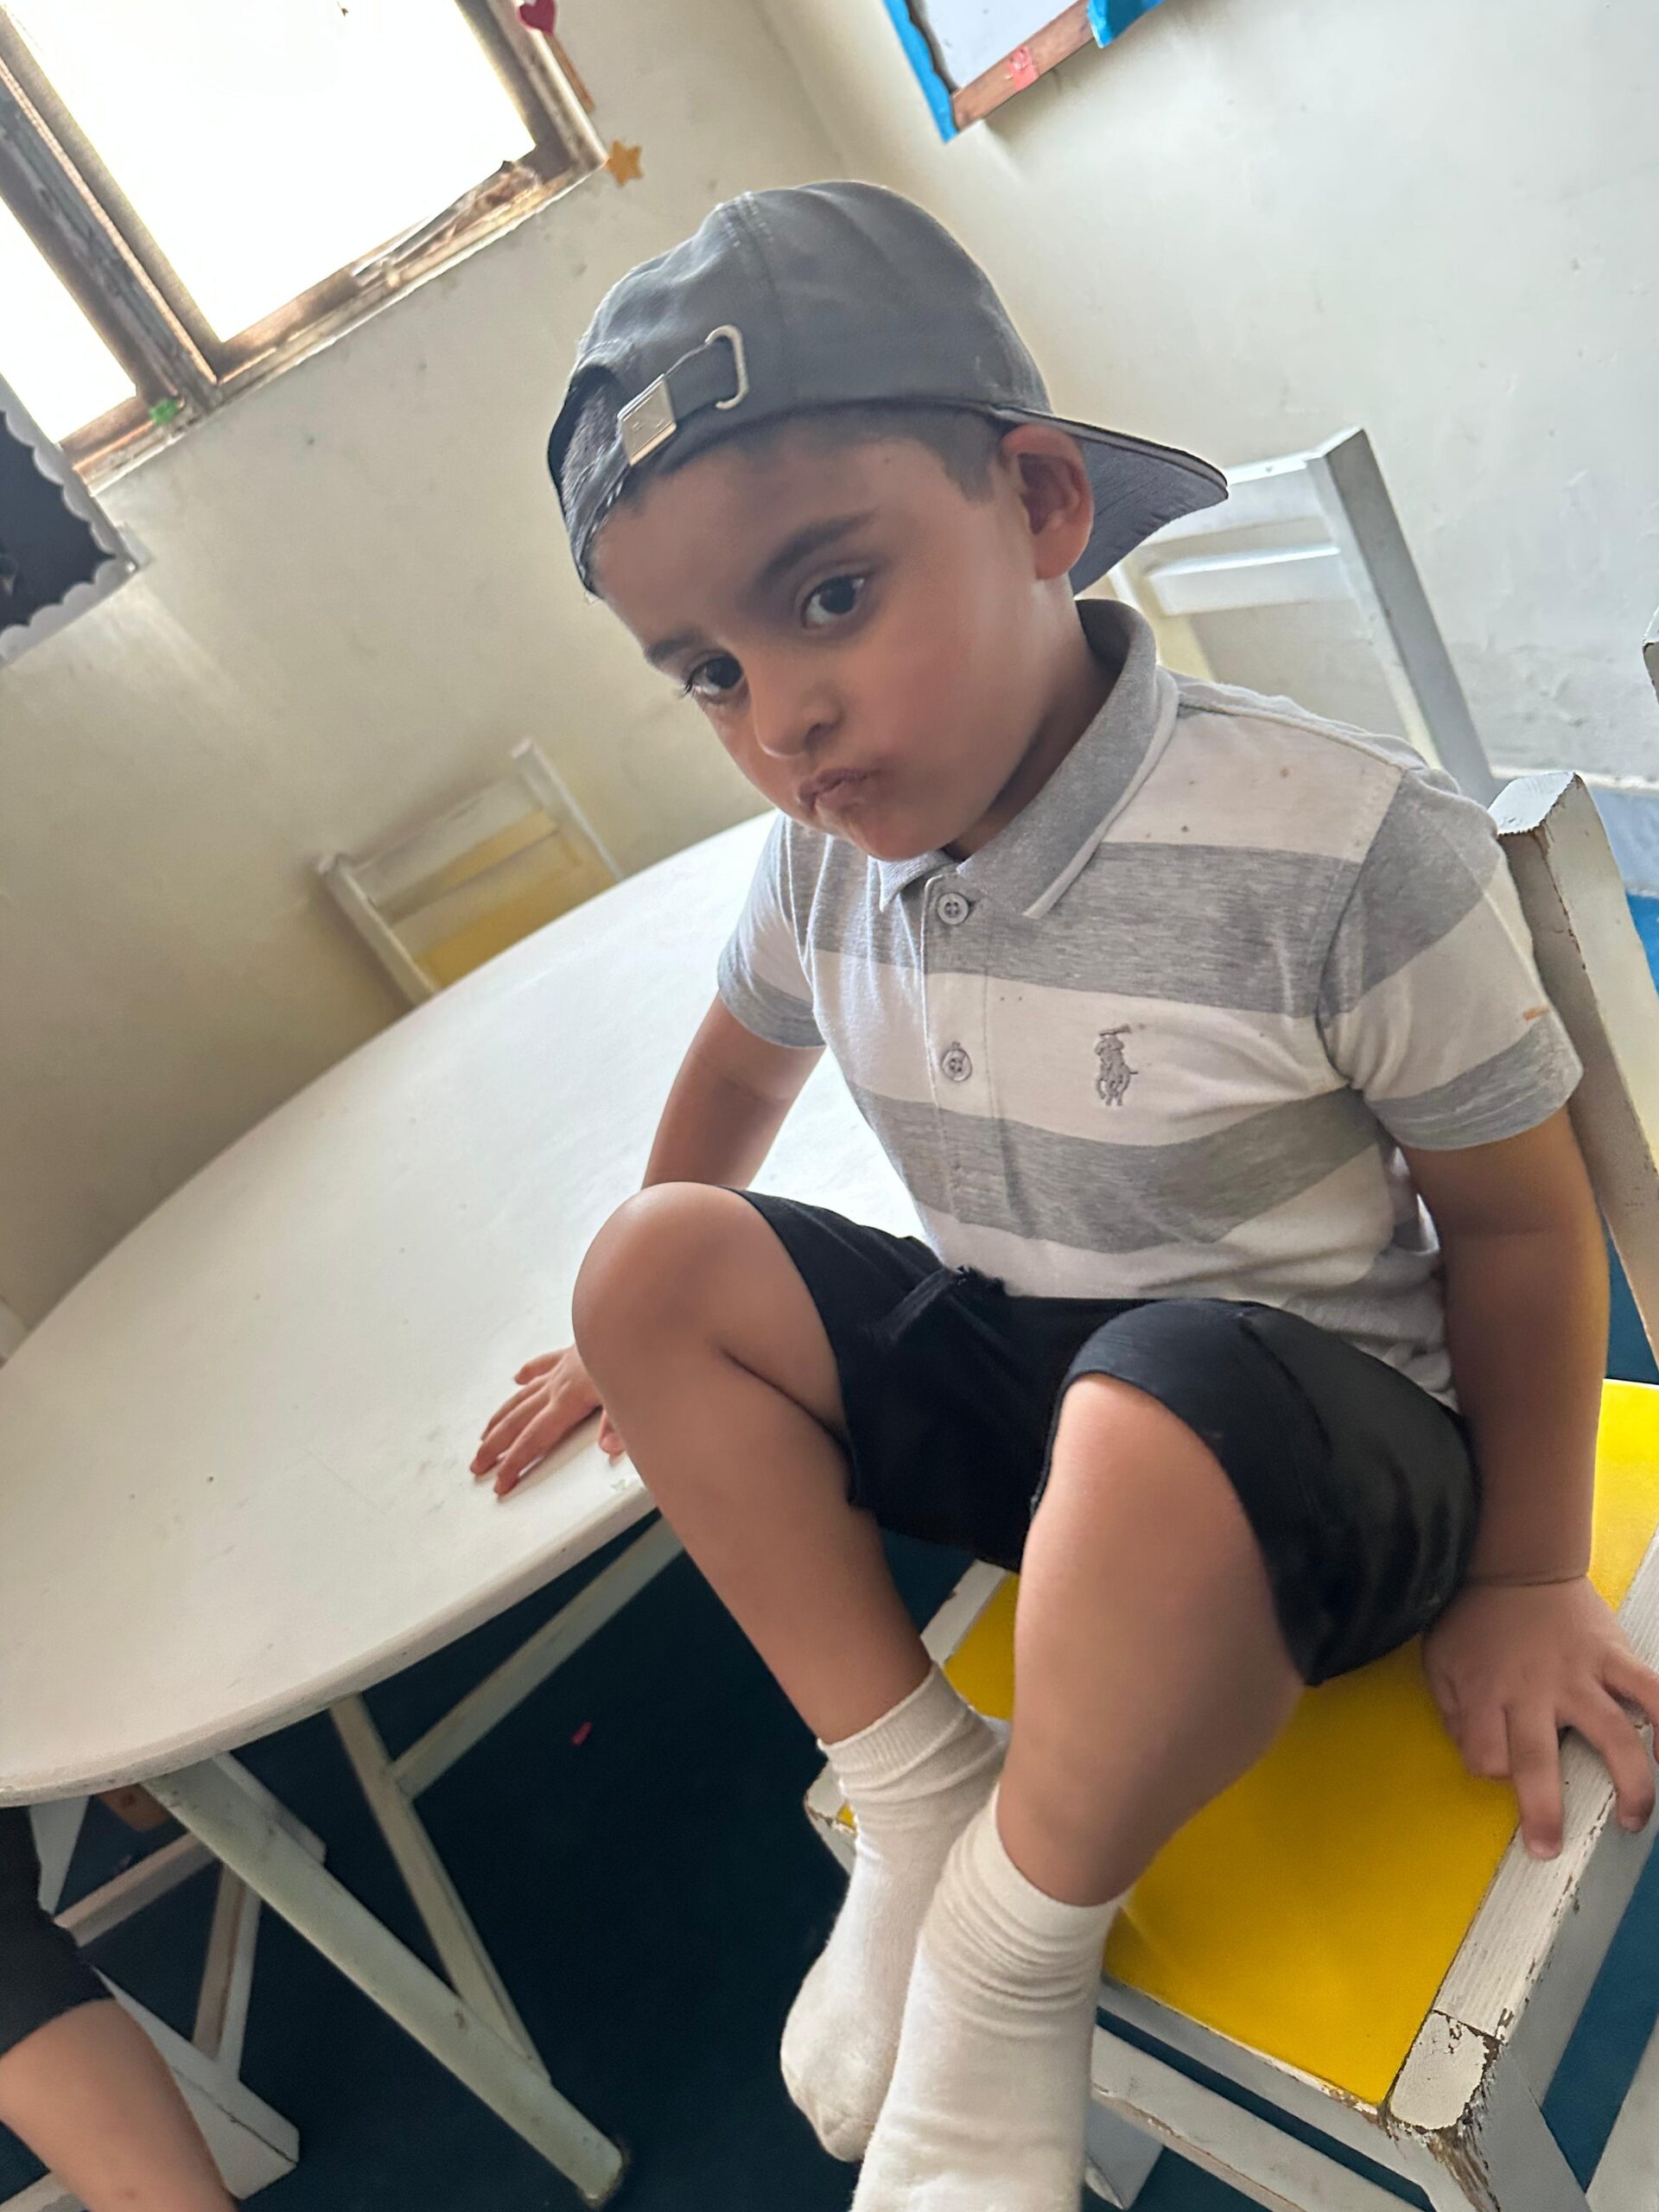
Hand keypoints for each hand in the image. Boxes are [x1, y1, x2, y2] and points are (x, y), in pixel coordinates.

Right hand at [471, 1346, 625, 1497]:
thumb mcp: (629, 1392)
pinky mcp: (571, 1353)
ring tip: (485, 1435)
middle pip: (518, 1421)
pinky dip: (528, 1372)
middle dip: (495, 1446)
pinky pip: (543, 1364)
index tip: (500, 1482)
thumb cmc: (631, 1350)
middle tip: (478, 1465)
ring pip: (523, 1396)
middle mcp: (558, 1385)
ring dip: (501, 1418)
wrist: (627, 1314)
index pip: (534, 1439)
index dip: (514, 1463)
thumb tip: (609, 1449)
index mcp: (568, 1400)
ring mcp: (562, 1369)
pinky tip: (519, 1378)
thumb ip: (617, 1423)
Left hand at [1424, 1576, 1658, 1858]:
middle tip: (1548, 1848)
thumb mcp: (1441, 1662)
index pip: (1484, 1755)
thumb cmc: (1473, 1616)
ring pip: (1613, 1736)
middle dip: (1542, 1810)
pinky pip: (1653, 1693)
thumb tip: (1478, 1759)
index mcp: (1486, 1691)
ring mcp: (1579, 1674)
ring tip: (1633, 1819)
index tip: (1497, 1766)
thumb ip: (1455, 1713)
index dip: (1489, 1768)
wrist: (1514, 1559)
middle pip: (1537, 1759)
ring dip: (1629, 1784)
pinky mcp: (1613, 1655)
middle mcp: (1533, 1689)